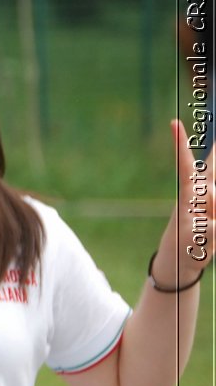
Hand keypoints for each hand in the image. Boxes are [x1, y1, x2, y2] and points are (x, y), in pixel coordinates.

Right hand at [155, 118, 211, 286]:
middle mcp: (191, 199)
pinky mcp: (197, 233)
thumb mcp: (207, 216)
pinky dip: (214, 234)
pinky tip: (208, 238)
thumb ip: (210, 196)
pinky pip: (215, 227)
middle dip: (212, 161)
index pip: (188, 164)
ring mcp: (191, 215)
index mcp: (192, 192)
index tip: (173, 122)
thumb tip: (212, 189)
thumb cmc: (197, 235)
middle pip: (207, 174)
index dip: (180, 143)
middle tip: (191, 131)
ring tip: (209, 226)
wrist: (179, 263)